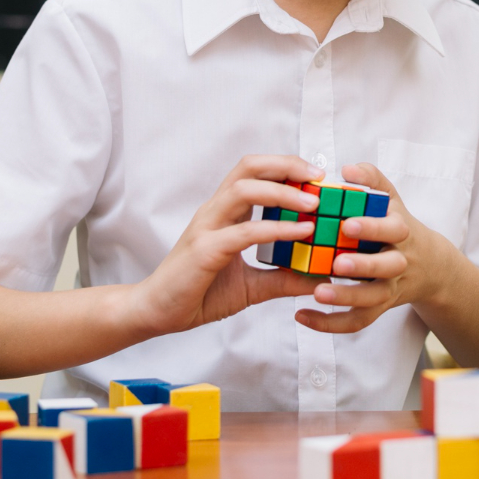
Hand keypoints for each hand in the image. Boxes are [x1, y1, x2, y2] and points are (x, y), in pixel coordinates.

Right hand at [125, 155, 324, 337]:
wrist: (157, 314)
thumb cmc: (199, 294)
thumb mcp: (253, 286)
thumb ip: (284, 278)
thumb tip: (321, 278)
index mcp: (226, 212)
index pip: (257, 173)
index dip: (287, 167)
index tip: (319, 177)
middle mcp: (216, 211)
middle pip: (250, 167)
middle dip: (287, 165)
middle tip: (319, 176)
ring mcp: (207, 227)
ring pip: (245, 189)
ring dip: (284, 191)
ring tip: (314, 203)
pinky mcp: (204, 250)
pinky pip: (244, 231)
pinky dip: (276, 228)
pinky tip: (301, 232)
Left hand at [295, 162, 449, 334]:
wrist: (430, 266)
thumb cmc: (399, 225)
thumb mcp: (392, 199)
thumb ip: (372, 180)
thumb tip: (347, 168)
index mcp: (401, 232)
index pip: (392, 229)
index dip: (372, 228)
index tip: (347, 223)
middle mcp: (399, 262)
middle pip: (386, 267)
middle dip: (363, 266)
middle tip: (337, 262)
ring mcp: (390, 288)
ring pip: (373, 299)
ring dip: (345, 297)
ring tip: (317, 293)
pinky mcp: (379, 308)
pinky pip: (358, 321)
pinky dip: (331, 323)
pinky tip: (303, 316)